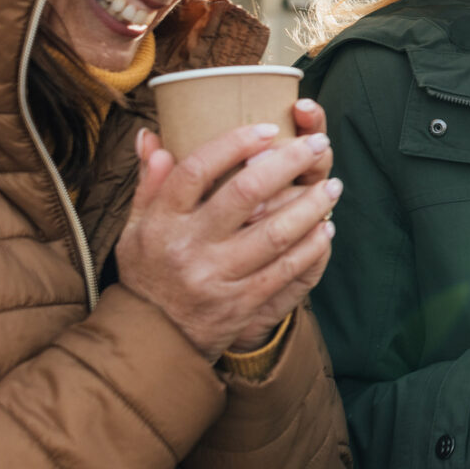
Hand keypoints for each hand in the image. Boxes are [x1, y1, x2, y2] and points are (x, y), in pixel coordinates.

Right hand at [117, 121, 340, 360]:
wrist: (153, 340)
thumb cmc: (149, 271)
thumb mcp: (137, 228)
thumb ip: (150, 183)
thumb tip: (151, 135)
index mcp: (161, 222)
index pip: (196, 171)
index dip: (234, 144)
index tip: (269, 128)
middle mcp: (189, 247)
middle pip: (245, 194)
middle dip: (288, 164)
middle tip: (318, 145)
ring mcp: (217, 277)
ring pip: (275, 233)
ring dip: (311, 205)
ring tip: (332, 187)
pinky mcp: (242, 304)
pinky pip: (286, 270)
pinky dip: (311, 247)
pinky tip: (325, 228)